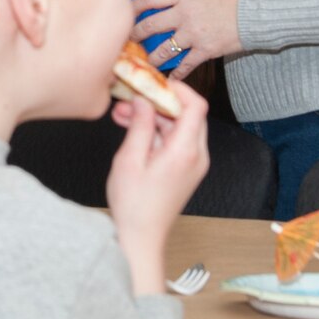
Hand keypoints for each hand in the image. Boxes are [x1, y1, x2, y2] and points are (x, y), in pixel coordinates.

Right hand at [106, 80, 210, 294]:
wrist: (141, 237)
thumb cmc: (134, 204)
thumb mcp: (130, 159)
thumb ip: (139, 125)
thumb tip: (143, 100)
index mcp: (185, 151)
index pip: (196, 106)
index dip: (178, 88)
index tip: (154, 81)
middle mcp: (196, 156)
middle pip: (186, 115)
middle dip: (158, 102)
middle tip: (130, 97)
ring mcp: (193, 164)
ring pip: (178, 127)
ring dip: (153, 118)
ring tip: (122, 115)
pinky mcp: (185, 170)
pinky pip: (175, 142)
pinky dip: (155, 132)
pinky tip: (130, 131)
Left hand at [129, 0, 241, 80]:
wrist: (256, 13)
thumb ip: (181, 0)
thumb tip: (162, 7)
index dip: (134, 6)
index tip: (126, 13)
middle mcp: (184, 14)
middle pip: (150, 25)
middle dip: (135, 35)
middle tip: (128, 41)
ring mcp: (194, 33)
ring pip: (163, 50)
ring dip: (152, 58)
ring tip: (145, 63)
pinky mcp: (205, 50)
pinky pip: (184, 65)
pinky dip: (176, 74)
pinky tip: (170, 79)